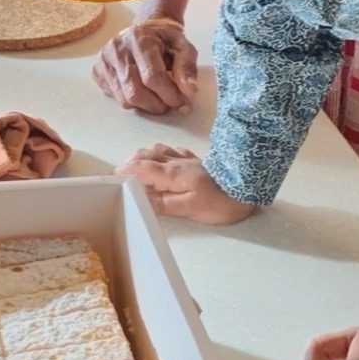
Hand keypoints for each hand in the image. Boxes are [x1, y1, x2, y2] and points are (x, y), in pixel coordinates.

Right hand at [92, 18, 199, 114]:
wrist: (145, 30)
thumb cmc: (164, 40)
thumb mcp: (183, 48)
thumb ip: (187, 68)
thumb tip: (189, 91)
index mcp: (140, 40)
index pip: (152, 77)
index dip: (169, 95)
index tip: (183, 104)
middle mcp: (117, 49)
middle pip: (135, 92)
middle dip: (156, 105)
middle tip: (169, 104)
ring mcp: (104, 60)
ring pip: (124, 99)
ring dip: (145, 105)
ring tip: (156, 97)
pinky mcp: (97, 71)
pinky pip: (114, 97)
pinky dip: (131, 100)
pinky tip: (140, 88)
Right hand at [116, 146, 255, 223]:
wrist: (248, 188)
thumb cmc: (220, 201)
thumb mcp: (189, 208)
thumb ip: (162, 203)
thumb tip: (138, 199)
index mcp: (171, 173)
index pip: (139, 168)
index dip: (123, 171)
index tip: (110, 178)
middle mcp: (176, 162)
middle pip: (145, 155)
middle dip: (128, 163)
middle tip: (119, 175)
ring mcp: (187, 160)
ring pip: (158, 150)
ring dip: (143, 156)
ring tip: (136, 168)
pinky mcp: (198, 161)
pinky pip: (174, 152)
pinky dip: (161, 154)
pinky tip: (164, 159)